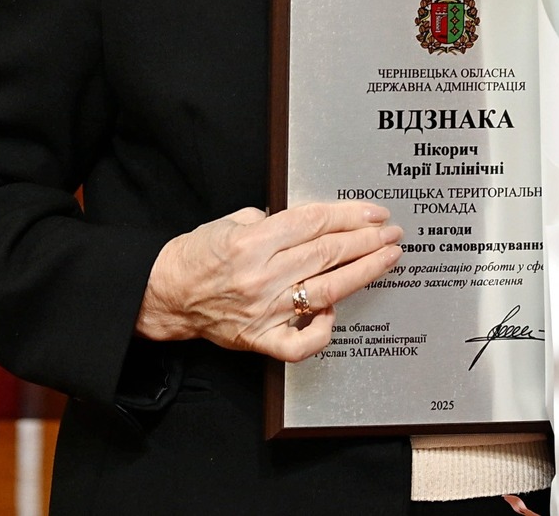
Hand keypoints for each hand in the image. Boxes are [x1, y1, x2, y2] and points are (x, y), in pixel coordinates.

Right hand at [135, 202, 401, 360]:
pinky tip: (336, 311)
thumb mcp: (233, 221)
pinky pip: (300, 344)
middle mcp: (261, 276)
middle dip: (367, 241)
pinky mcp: (260, 340)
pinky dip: (323, 330)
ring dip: (363, 273)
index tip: (376, 214)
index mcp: (253, 242)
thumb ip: (274, 220)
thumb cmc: (198, 256)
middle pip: (328, 253)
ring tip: (387, 259)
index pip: (315, 223)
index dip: (351, 216)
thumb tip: (316, 222)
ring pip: (326, 290)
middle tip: (394, 234)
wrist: (165, 295)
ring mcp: (264, 311)